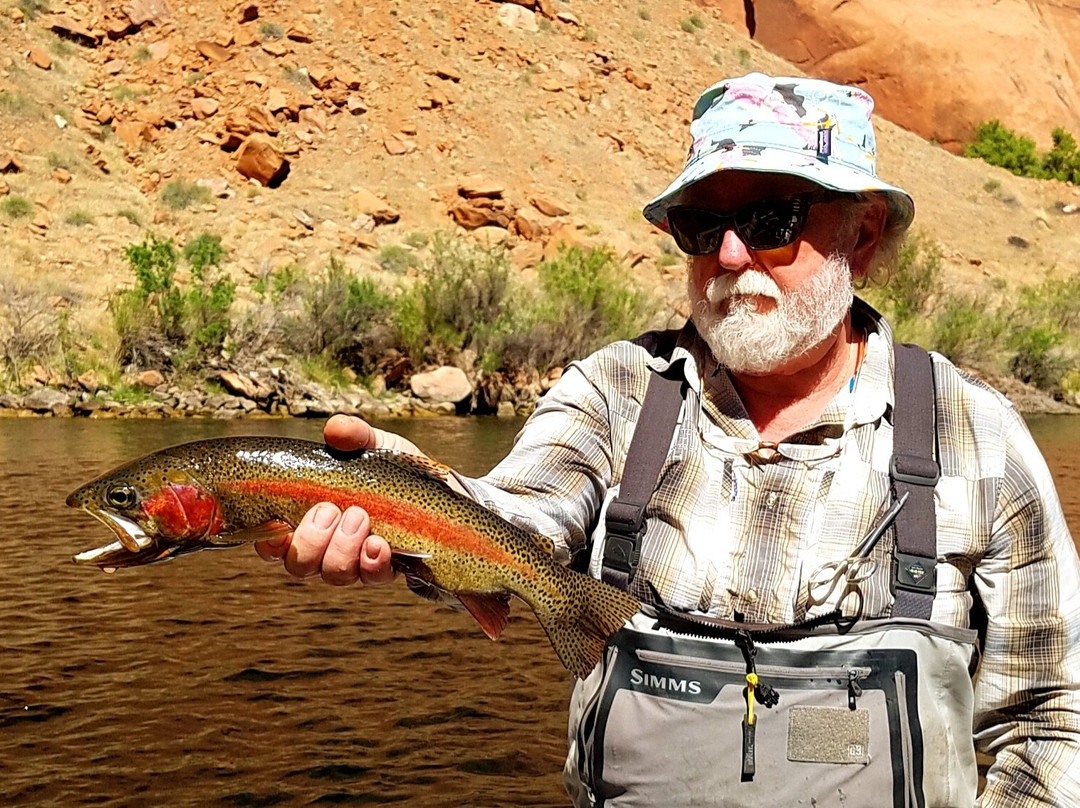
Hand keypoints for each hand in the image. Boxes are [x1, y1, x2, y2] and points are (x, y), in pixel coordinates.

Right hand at [254, 414, 422, 585]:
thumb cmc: (393, 470)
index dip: (269, 541)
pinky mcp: (385, 570)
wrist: (438, 489)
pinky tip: (379, 543)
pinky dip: (372, 562)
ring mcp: (354, 563)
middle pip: (299, 565)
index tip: (279, 525)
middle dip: (310, 539)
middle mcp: (325, 548)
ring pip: (332, 573)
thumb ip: (353, 435)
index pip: (273, 544)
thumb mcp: (374, 445)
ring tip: (360, 516)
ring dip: (341, 547)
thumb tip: (335, 429)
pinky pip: (371, 577)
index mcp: (308, 520)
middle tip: (330, 509)